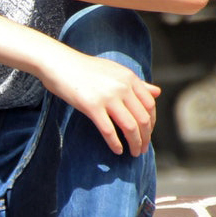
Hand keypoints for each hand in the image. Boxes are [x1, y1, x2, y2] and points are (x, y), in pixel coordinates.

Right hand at [41, 47, 160, 156]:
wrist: (59, 63)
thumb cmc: (85, 68)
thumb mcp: (114, 71)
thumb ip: (136, 83)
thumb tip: (157, 92)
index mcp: (129, 78)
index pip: (149, 105)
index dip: (151, 123)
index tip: (147, 133)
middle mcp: (122, 87)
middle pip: (142, 119)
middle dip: (145, 137)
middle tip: (142, 149)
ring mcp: (107, 97)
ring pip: (130, 127)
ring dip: (134, 143)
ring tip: (133, 153)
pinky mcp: (91, 106)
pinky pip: (109, 130)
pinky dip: (115, 143)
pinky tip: (117, 150)